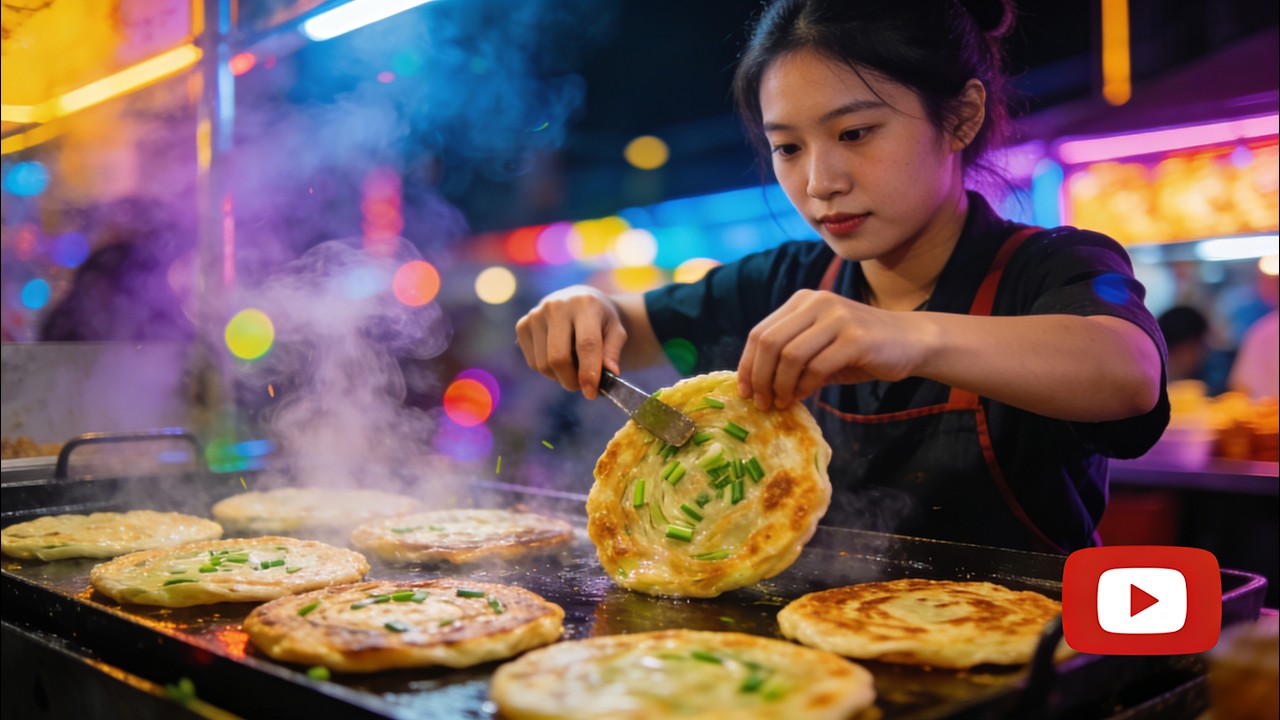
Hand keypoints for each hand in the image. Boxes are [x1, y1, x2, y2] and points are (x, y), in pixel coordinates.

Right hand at [515, 286, 627, 398]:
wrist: (579, 300)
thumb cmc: (601, 320)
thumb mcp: (616, 331)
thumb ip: (613, 352)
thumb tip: (611, 373)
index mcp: (584, 305)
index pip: (586, 344)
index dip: (588, 372)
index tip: (592, 393)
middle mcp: (556, 306)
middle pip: (558, 358)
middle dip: (571, 381)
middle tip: (583, 387)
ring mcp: (535, 314)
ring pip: (543, 365)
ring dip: (560, 377)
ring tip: (574, 367)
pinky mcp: (522, 325)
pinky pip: (533, 363)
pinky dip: (548, 370)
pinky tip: (559, 356)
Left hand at [737, 290, 928, 408]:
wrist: (911, 342)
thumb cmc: (860, 350)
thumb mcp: (819, 347)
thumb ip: (789, 357)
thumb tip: (756, 386)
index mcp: (802, 301)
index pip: (760, 333)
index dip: (747, 365)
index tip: (745, 391)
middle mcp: (817, 302)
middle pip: (770, 343)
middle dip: (760, 378)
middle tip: (761, 403)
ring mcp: (837, 317)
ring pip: (790, 356)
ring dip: (781, 386)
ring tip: (782, 403)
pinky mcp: (856, 338)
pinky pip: (817, 367)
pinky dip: (804, 387)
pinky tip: (804, 397)